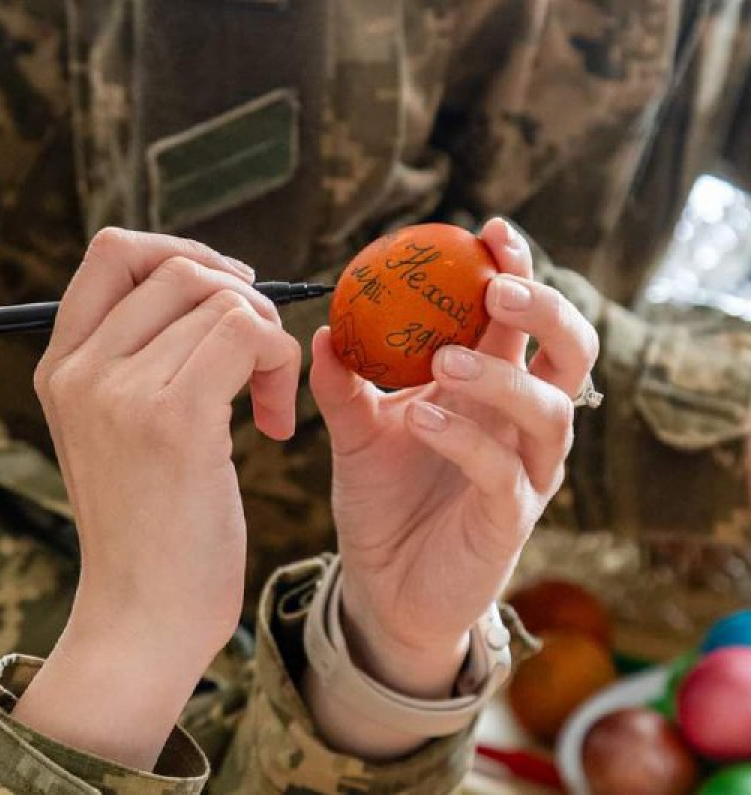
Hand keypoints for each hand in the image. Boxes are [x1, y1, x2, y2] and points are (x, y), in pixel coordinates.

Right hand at [13, 228, 300, 767]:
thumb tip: (209, 283)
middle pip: (177, 268)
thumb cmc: (147, 530)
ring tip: (265, 404)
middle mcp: (80, 369)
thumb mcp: (115, 432)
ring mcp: (120, 391)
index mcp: (60, 365)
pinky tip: (272, 427)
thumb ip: (135, 359)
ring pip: (222, 301)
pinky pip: (249, 337)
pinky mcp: (173, 419)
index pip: (112, 250)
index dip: (181, 254)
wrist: (140, 620)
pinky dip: (280, 367)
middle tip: (260, 360)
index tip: (226, 297)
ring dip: (269, 341)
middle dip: (240, 299)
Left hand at [310, 218, 597, 691]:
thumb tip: (323, 330)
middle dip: (545, 310)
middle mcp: (521, 423)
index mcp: (492, 387)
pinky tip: (423, 417)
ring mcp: (524, 472)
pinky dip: (466, 438)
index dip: (518, 270)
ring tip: (445, 360)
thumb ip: (344, 384)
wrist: (381, 584)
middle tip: (498, 287)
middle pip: (571, 352)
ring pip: (550, 410)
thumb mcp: (356, 432)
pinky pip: (502, 471)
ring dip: (501, 376)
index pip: (522, 319)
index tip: (490, 231)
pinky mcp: (511, 519)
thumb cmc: (382, 500)